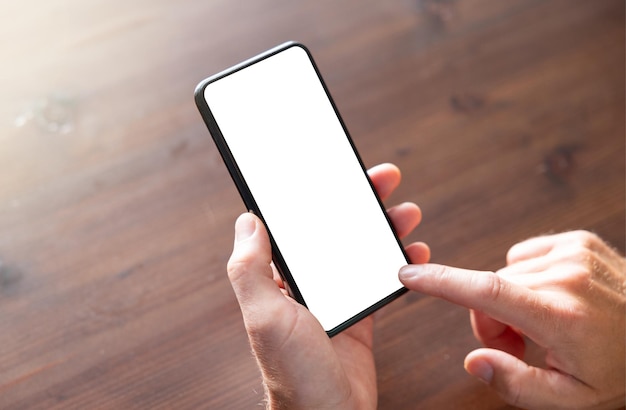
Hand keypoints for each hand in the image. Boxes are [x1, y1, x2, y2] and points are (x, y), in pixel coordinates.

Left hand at [227, 163, 429, 408]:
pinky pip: (380, 277)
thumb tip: (247, 220)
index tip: (337, 169)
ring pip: (360, 248)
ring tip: (406, 212)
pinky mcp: (359, 312)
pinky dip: (397, 263)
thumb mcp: (266, 316)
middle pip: (334, 228)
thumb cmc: (293, 374)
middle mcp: (306, 281)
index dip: (317, 192)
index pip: (297, 223)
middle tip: (384, 179)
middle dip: (359, 201)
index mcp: (278, 276)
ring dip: (383, 227)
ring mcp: (335, 295)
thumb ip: (250, 269)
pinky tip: (414, 253)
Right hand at [399, 231, 625, 409]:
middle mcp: (566, 277)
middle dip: (488, 319)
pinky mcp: (576, 240)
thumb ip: (516, 384)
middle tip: (516, 344)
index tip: (408, 274)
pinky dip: (525, 276)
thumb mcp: (570, 398)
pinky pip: (522, 255)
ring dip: (508, 298)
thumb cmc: (619, 366)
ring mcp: (573, 253)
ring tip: (538, 320)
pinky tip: (549, 294)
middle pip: (488, 290)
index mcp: (561, 317)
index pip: (486, 292)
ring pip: (504, 273)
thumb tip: (473, 359)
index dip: (441, 282)